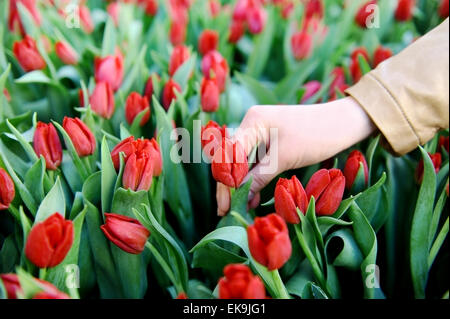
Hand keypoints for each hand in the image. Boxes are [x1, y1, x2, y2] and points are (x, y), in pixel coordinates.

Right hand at [216, 96, 375, 215]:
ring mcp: (259, 133)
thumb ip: (259, 176)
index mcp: (252, 122)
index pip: (229, 155)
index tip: (225, 205)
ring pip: (242, 163)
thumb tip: (240, 197)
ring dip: (240, 185)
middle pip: (232, 159)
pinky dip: (252, 179)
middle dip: (228, 185)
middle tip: (224, 211)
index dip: (225, 181)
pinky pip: (254, 162)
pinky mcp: (268, 142)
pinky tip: (250, 198)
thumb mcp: (285, 158)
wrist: (343, 123)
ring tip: (237, 208)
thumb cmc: (317, 135)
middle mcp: (251, 125)